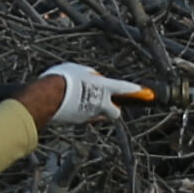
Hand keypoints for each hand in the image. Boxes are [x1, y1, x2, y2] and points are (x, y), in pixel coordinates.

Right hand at [25, 63, 150, 128]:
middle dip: (113, 109)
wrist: (46, 97)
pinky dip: (79, 112)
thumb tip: (92, 78)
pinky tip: (67, 104)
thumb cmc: (61, 79)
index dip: (135, 91)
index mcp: (104, 87)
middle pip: (114, 112)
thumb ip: (89, 75)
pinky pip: (82, 116)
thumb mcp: (78, 70)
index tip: (147, 94)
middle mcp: (100, 103)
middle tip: (106, 103)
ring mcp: (89, 115)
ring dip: (92, 109)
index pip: (123, 88)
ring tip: (76, 98)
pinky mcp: (77, 122)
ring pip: (97, 115)